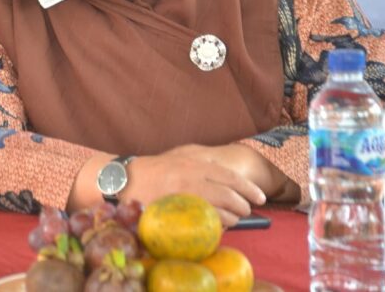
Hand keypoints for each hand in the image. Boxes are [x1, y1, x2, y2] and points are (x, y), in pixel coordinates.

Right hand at [121, 144, 266, 227]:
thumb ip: (204, 163)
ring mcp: (183, 199)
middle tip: (246, 210)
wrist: (124, 180)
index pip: (230, 177)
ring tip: (233, 219)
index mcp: (194, 164)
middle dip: (243, 206)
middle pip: (229, 196)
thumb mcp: (180, 157)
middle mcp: (191, 180)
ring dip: (232, 219)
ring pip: (219, 213)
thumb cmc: (155, 170)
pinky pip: (204, 225)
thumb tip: (231, 180)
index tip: (260, 197)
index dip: (249, 189)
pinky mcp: (176, 215)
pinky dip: (215, 227)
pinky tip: (216, 226)